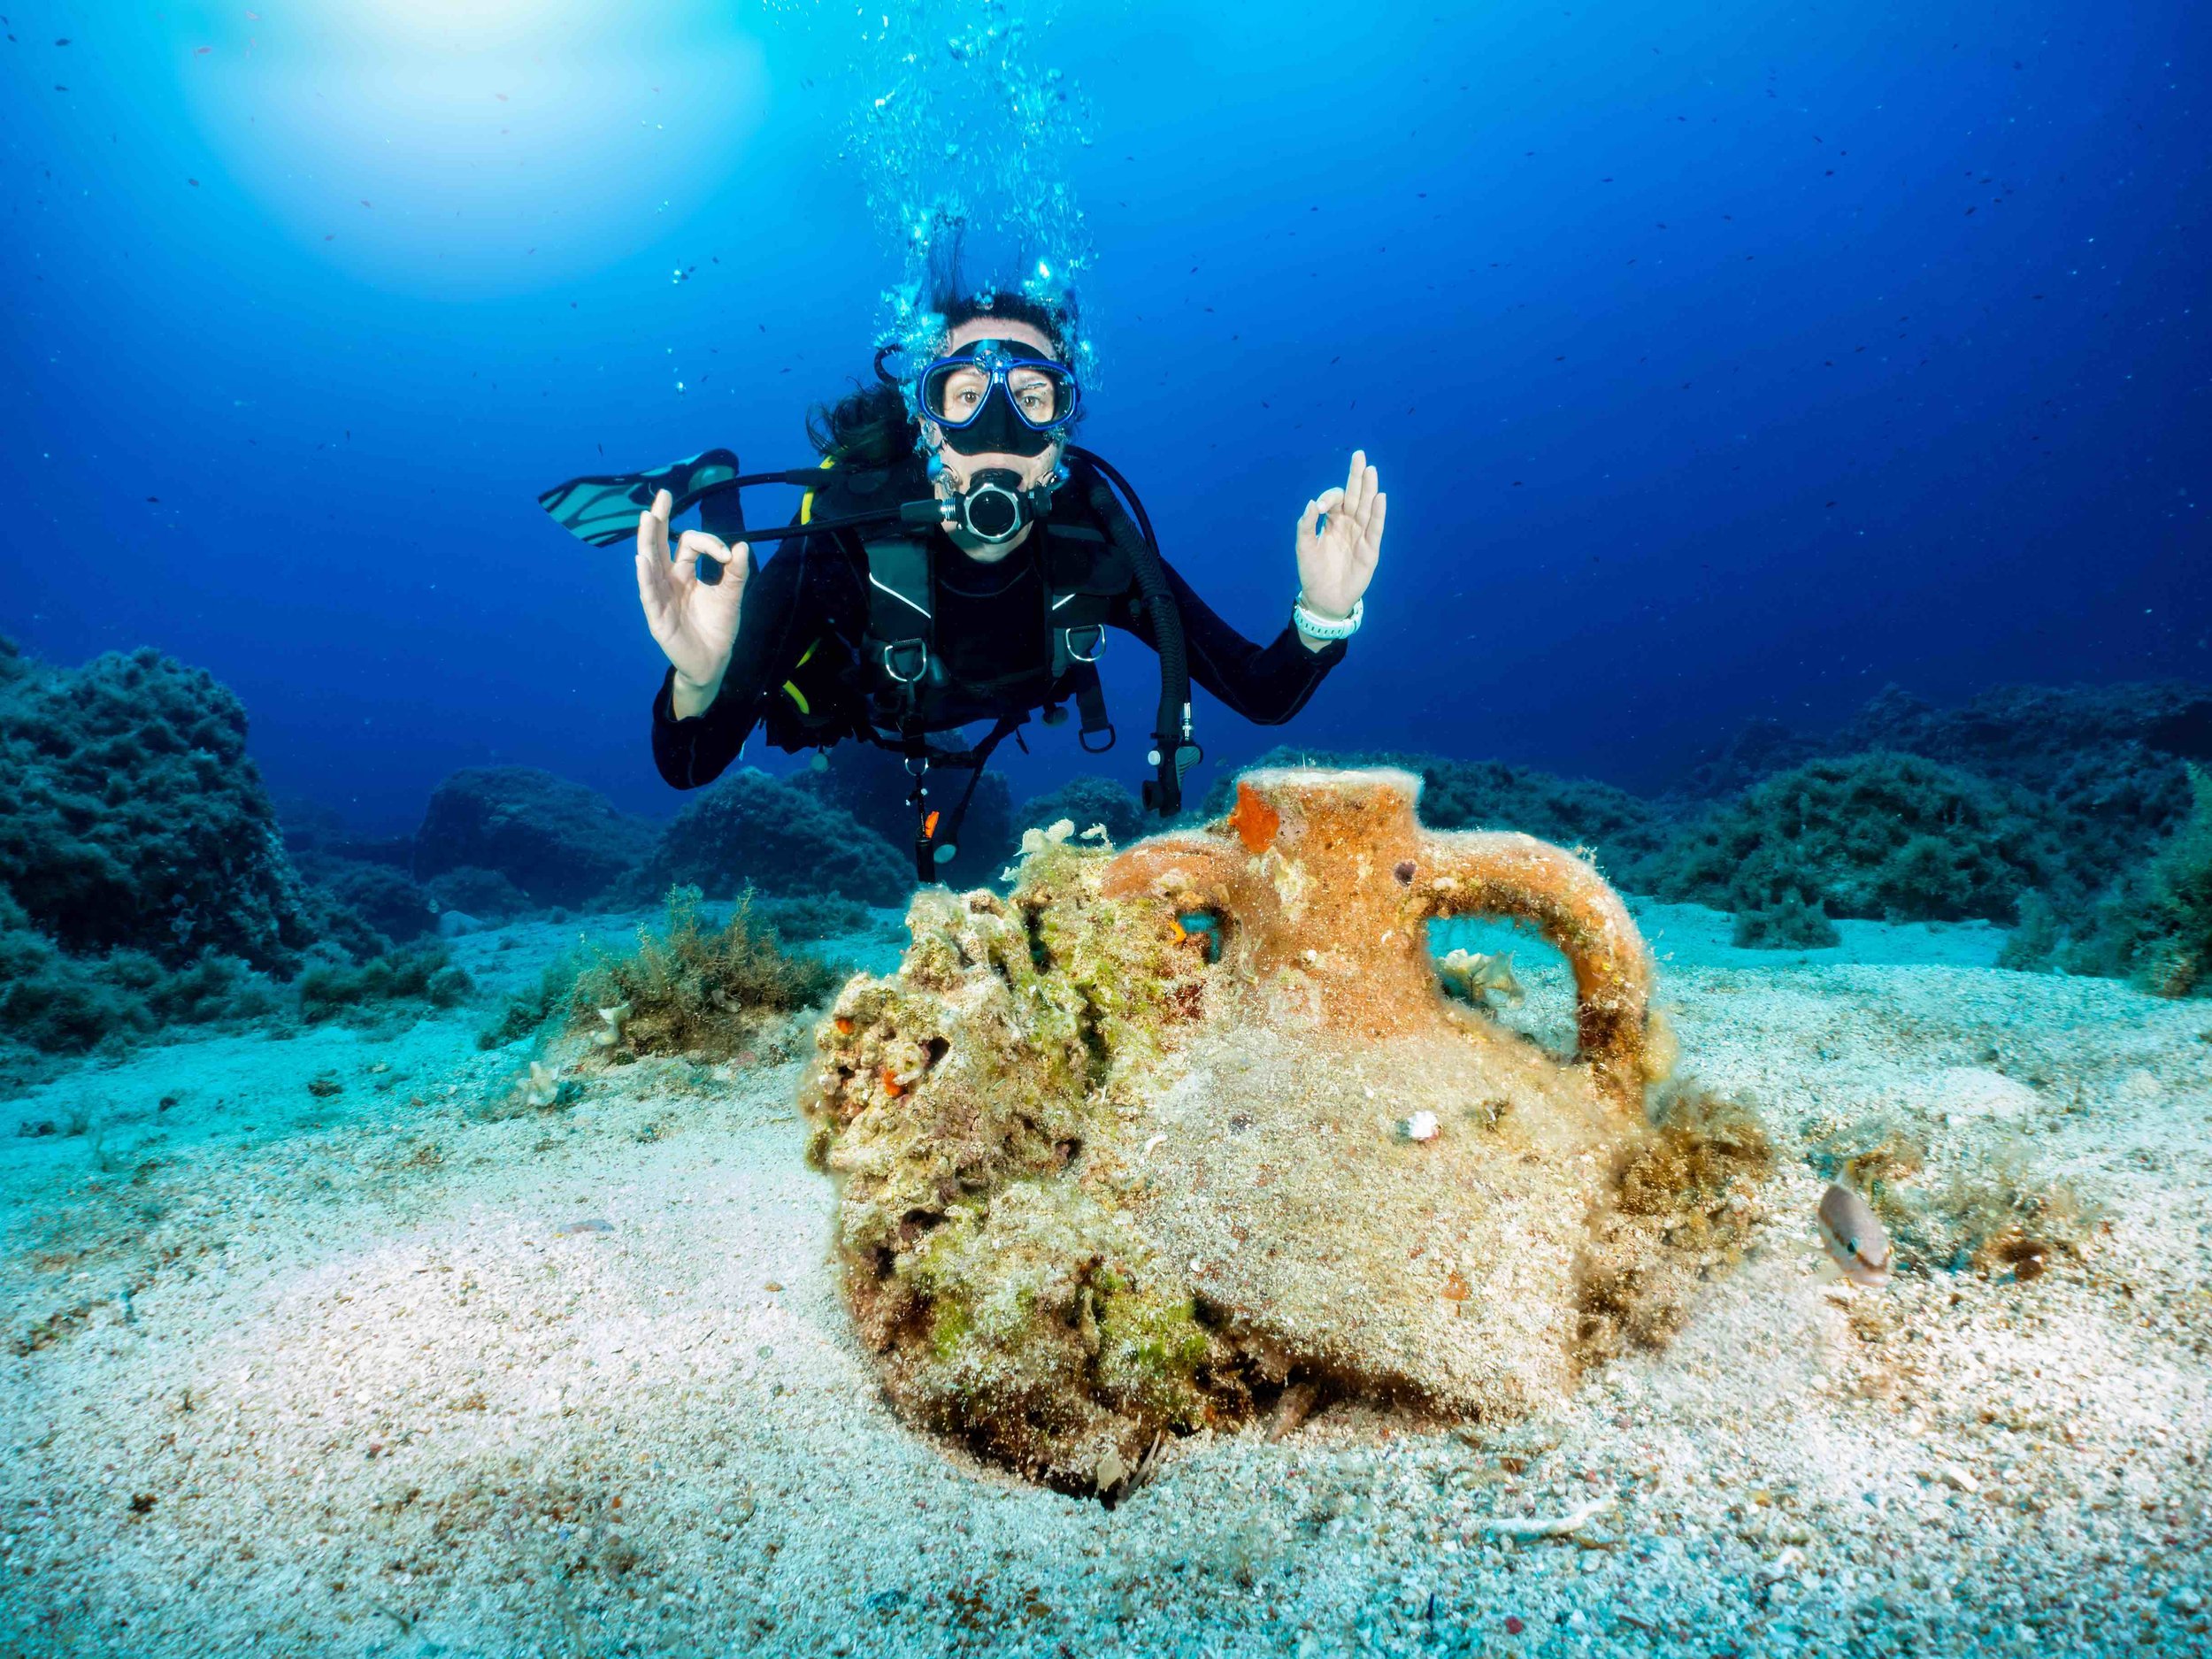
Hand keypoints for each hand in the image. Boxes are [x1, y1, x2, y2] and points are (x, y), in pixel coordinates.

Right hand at [634, 487, 746, 715]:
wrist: (713, 662)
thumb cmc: (718, 628)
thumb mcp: (731, 596)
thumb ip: (736, 572)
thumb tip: (741, 545)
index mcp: (684, 573)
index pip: (687, 545)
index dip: (706, 542)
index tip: (726, 554)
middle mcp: (668, 580)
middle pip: (659, 545)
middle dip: (659, 521)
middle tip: (662, 496)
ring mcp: (660, 597)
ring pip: (650, 565)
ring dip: (648, 541)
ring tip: (646, 518)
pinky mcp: (657, 617)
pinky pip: (649, 594)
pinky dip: (645, 576)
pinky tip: (641, 559)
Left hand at [1294, 449, 1385, 625]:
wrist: (1324, 599)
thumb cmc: (1313, 572)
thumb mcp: (1303, 548)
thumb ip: (1305, 526)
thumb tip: (1311, 503)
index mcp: (1332, 521)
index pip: (1335, 499)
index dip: (1328, 497)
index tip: (1319, 508)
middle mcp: (1348, 524)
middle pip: (1355, 496)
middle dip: (1357, 477)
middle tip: (1360, 455)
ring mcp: (1361, 535)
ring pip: (1366, 508)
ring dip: (1369, 490)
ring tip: (1371, 470)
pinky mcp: (1370, 550)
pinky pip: (1375, 529)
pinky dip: (1378, 513)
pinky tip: (1379, 497)